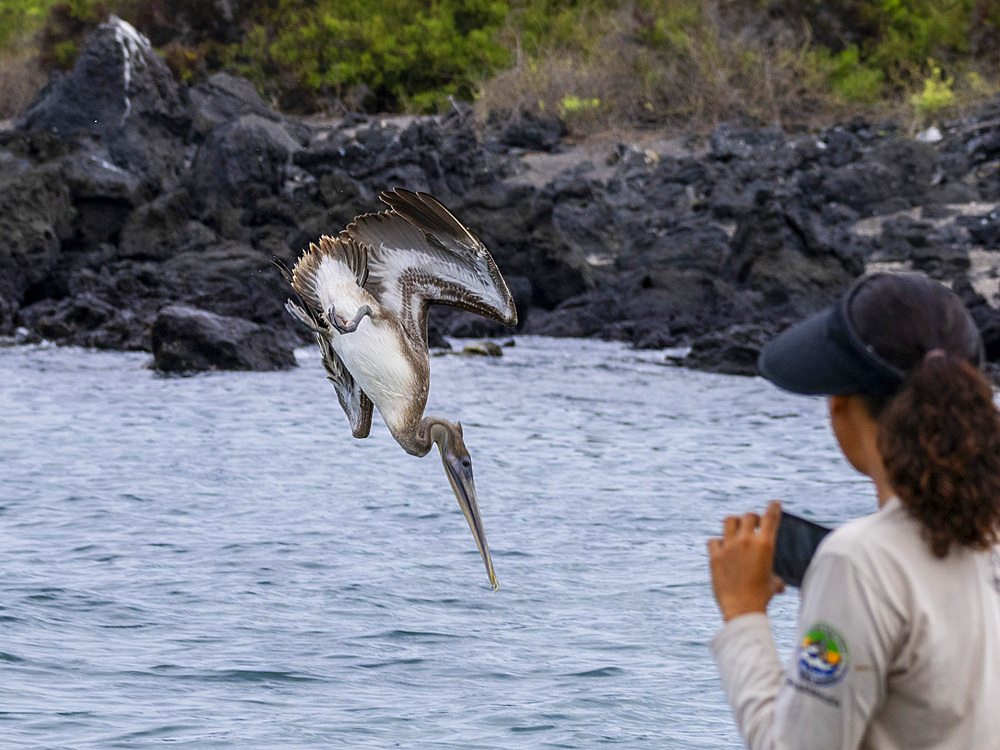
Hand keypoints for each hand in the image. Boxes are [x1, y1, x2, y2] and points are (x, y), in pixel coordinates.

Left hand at [708, 501, 785, 621]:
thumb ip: (776, 578)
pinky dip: (717, 543)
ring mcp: (728, 547)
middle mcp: (746, 541)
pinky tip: (720, 549)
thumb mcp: (774, 584)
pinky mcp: (714, 556)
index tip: (775, 503)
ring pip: (729, 521)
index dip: (773, 507)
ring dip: (734, 523)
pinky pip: (713, 541)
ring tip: (735, 531)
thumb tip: (781, 585)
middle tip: (753, 524)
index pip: (770, 517)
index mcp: (765, 545)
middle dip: (752, 518)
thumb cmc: (761, 597)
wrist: (742, 609)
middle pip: (748, 516)